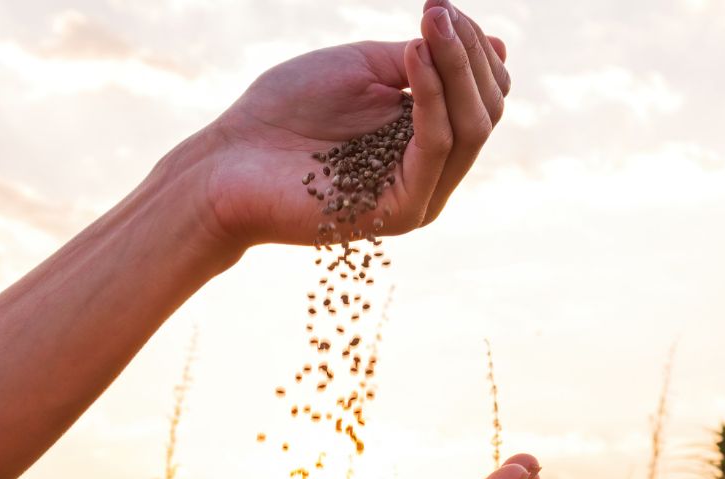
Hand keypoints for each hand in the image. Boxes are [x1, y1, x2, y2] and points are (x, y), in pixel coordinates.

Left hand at [197, 1, 510, 249]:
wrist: (228, 161)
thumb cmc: (285, 112)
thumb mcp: (364, 67)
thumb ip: (423, 59)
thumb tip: (497, 45)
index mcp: (428, 138)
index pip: (483, 93)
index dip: (472, 46)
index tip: (440, 4)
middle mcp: (432, 171)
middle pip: (487, 110)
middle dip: (468, 53)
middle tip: (437, 9)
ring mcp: (419, 195)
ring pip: (470, 128)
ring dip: (455, 68)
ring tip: (428, 25)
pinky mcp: (399, 211)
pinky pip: (434, 148)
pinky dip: (431, 98)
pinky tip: (413, 57)